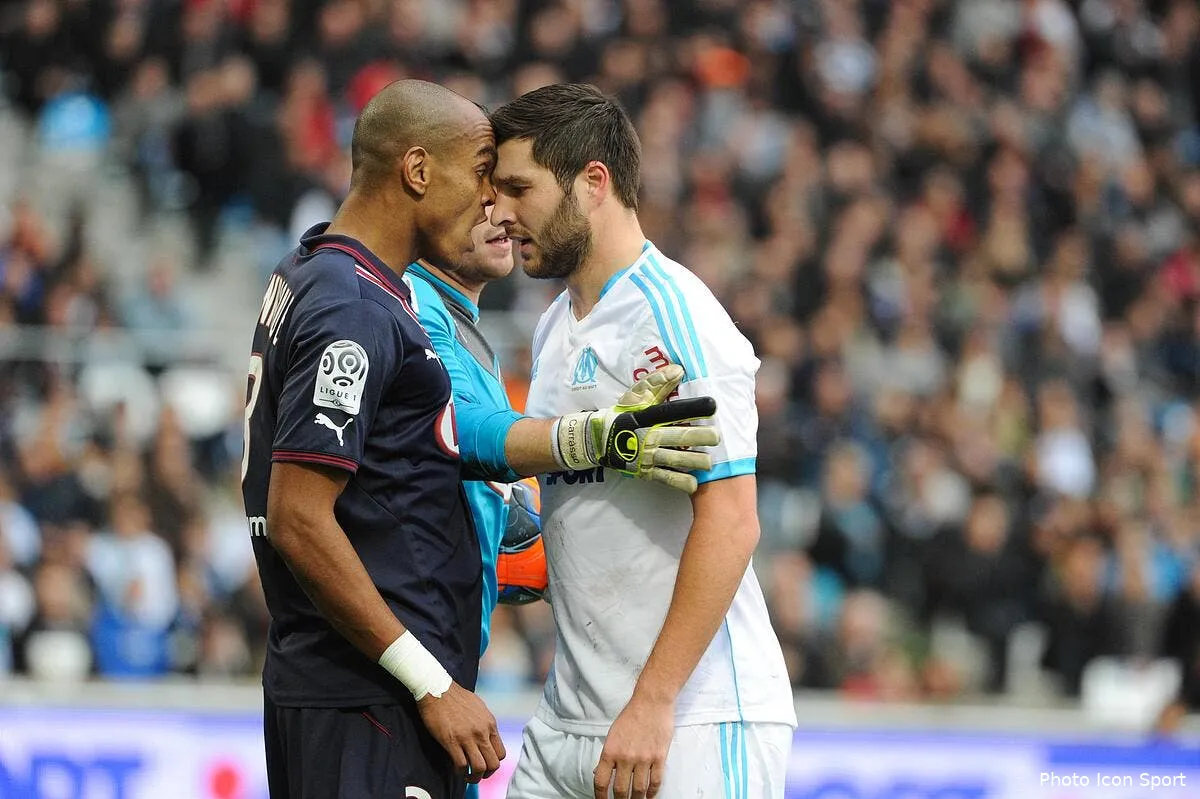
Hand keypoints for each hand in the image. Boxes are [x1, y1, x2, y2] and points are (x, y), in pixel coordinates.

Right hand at [417, 682, 505, 782]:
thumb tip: (486, 738)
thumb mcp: (479, 708)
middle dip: (487, 774)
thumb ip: (484, 724)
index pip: (501, 753)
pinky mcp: (452, 741)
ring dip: (474, 777)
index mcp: (490, 724)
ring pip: (480, 768)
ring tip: (467, 777)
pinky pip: (461, 765)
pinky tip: (457, 769)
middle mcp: (482, 732)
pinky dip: (460, 772)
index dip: (494, 763)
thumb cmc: (456, 697)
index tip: (486, 765)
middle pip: (493, 764)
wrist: (437, 689)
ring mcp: (467, 737)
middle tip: (478, 776)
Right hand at [557, 365, 721, 493]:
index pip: (671, 410)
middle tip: (716, 437)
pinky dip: (680, 482)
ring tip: (709, 463)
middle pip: (678, 436)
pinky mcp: (646, 471)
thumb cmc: (622, 415)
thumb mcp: (635, 396)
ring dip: (694, 461)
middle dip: (699, 437)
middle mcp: (649, 436)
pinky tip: (694, 484)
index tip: (712, 405)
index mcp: (648, 416)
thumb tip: (679, 370)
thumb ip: (657, 382)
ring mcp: (648, 456)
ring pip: (675, 459)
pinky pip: (665, 478)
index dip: (691, 408)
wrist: (597, 441)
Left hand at [593, 696, 674, 798]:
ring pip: (639, 789)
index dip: (601, 796)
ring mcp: (643, 759)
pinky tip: (650, 796)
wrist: (651, 702)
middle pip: (621, 790)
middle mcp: (626, 758)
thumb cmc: (631, 716)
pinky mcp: (659, 758)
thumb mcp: (613, 734)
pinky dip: (652, 792)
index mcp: (610, 751)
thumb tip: (600, 772)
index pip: (601, 781)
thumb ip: (608, 755)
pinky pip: (655, 781)